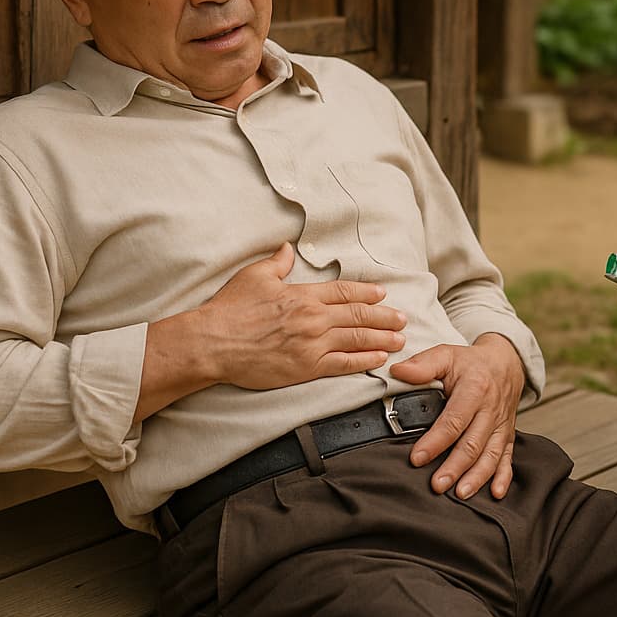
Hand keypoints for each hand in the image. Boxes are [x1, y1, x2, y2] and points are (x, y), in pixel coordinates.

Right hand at [138, 243, 406, 421]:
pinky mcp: (306, 367)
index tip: (383, 294)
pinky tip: (379, 360)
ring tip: (399, 339)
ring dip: (381, 339)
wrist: (213, 343)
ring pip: (356, 340)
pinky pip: (343, 364)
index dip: (366, 293)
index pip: (343, 292)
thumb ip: (276, 263)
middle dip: (384, 317)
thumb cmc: (230, 309)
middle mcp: (313, 318)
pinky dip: (363, 361)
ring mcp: (312, 344)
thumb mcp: (254, 276)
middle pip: (357, 316)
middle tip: (402, 318)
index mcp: (302, 294)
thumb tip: (287, 248)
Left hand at [389, 333, 524, 499]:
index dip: (435, 441)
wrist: (505, 363)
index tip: (417, 458)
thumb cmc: (471, 363)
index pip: (454, 420)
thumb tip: (397, 373)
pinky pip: (507, 458)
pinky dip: (503, 477)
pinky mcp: (507, 435)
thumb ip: (422, 364)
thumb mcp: (447, 355)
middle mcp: (490, 410)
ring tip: (460, 494)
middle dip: (454, 467)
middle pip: (472, 443)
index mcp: (475, 389)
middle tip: (436, 485)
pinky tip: (495, 493)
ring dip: (477, 477)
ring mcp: (501, 425)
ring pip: (490, 455)